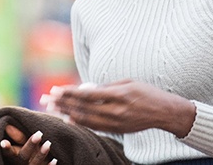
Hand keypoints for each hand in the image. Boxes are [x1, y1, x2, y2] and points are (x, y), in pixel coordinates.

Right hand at [0, 124, 57, 164]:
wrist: (33, 162)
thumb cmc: (27, 151)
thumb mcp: (21, 145)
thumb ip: (18, 136)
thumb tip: (8, 125)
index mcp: (14, 157)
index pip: (9, 153)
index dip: (6, 148)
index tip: (3, 142)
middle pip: (23, 157)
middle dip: (30, 145)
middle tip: (39, 134)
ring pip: (34, 164)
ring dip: (41, 154)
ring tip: (48, 143)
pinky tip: (55, 159)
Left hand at [45, 79, 194, 137]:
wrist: (165, 112)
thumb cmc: (146, 92)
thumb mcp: (127, 82)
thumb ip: (106, 86)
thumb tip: (86, 88)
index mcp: (118, 95)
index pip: (87, 95)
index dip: (69, 93)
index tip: (55, 90)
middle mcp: (116, 111)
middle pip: (83, 108)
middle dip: (63, 103)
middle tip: (47, 99)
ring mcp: (116, 123)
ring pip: (86, 119)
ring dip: (67, 113)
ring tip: (53, 109)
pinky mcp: (118, 130)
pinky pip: (95, 127)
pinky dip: (81, 123)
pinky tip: (69, 119)